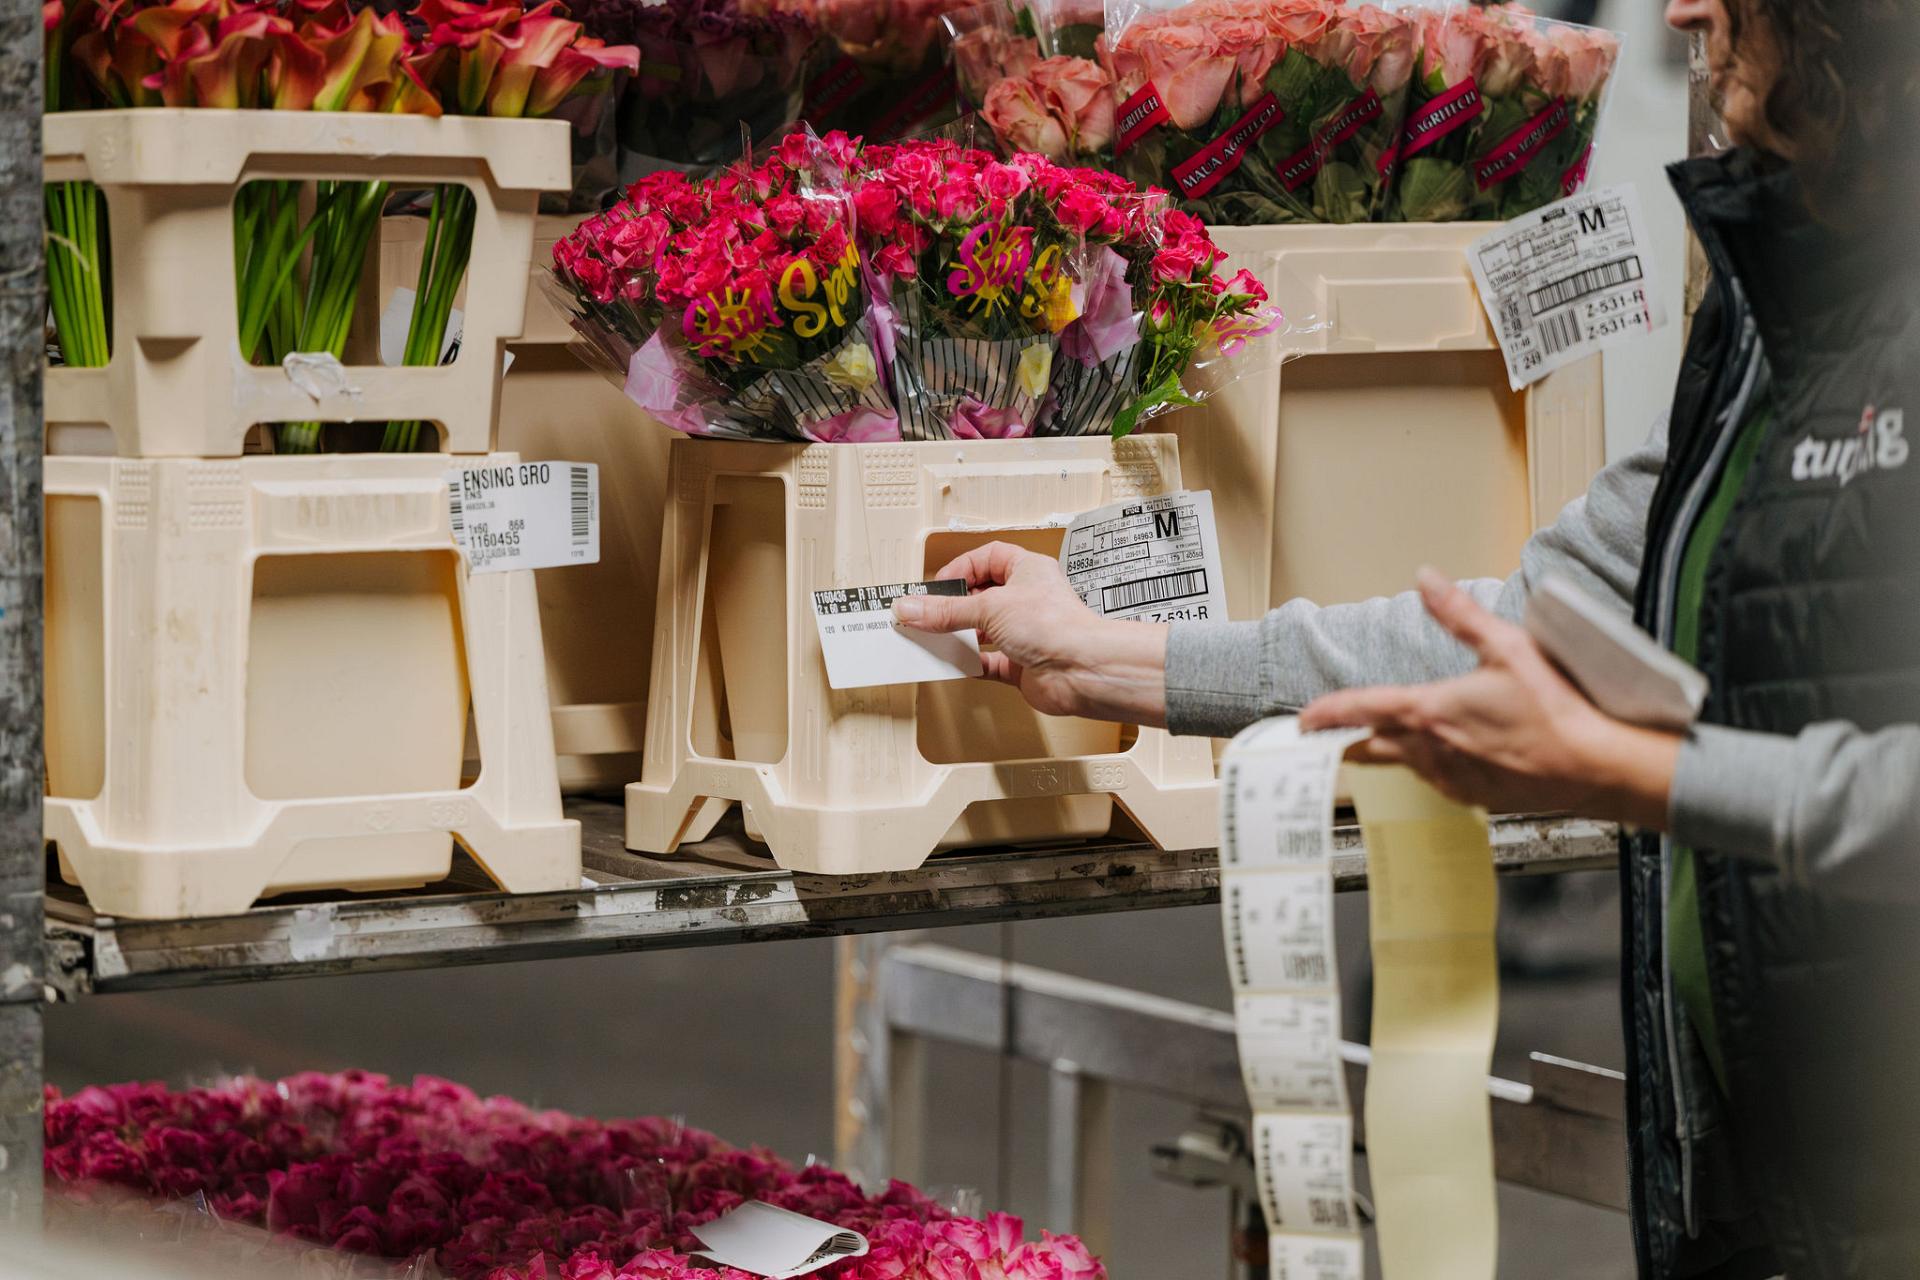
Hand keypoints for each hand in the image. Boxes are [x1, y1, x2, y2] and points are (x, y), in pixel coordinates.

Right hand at [891, 541, 1169, 725]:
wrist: (1082, 670)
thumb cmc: (1056, 625)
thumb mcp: (989, 607)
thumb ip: (947, 611)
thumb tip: (912, 607)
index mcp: (1028, 570)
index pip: (989, 558)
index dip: (962, 568)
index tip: (936, 585)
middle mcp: (1028, 600)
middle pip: (982, 597)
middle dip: (955, 606)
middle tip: (927, 613)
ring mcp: (1026, 633)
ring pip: (984, 631)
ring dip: (961, 635)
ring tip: (935, 637)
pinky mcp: (1024, 665)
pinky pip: (989, 662)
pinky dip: (971, 664)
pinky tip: (955, 664)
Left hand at [1299, 568, 1680, 829]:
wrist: (1595, 767)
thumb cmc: (1556, 710)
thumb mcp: (1507, 647)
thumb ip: (1460, 614)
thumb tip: (1428, 579)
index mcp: (1431, 712)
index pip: (1362, 711)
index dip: (1328, 714)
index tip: (1305, 720)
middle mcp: (1432, 750)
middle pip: (1370, 747)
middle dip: (1347, 740)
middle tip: (1326, 738)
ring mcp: (1451, 778)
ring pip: (1403, 764)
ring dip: (1391, 750)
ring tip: (1383, 739)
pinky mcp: (1473, 797)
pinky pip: (1437, 779)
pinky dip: (1430, 765)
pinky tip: (1446, 754)